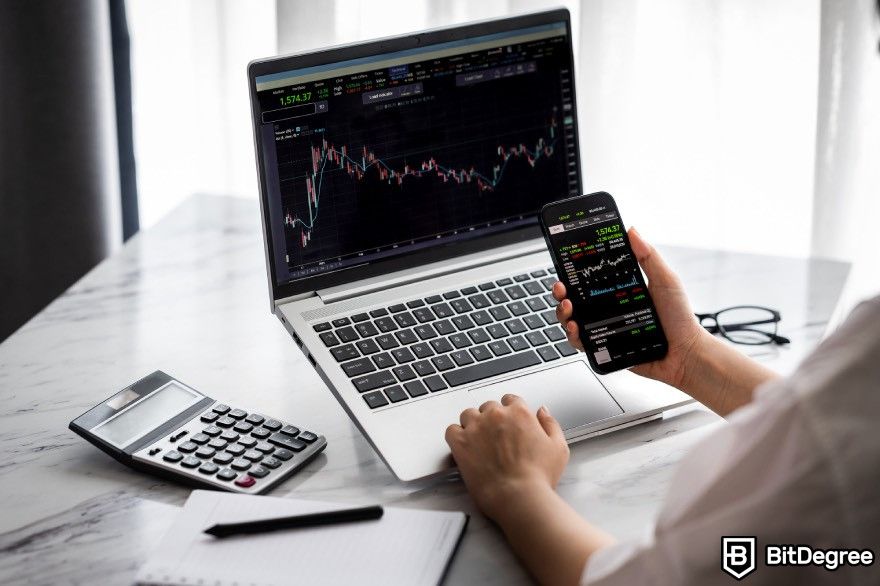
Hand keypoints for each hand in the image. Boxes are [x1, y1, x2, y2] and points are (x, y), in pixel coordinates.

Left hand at [445, 394, 568, 520]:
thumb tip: (542, 411)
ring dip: (472, 424)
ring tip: (478, 441)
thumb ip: (550, 424)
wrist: (519, 497)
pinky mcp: (460, 442)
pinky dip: (456, 435)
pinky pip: (451, 430)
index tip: (508, 421)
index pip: (510, 399)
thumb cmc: (538, 477)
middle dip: (491, 419)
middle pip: (488, 407)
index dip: (509, 411)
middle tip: (494, 437)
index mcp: (519, 413)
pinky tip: (463, 445)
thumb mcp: (558, 447)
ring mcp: (476, 427)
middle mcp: (496, 415)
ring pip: (468, 415)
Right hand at [553, 227, 706, 388]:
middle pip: (574, 297)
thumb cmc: (679, 318)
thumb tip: (632, 231)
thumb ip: (648, 256)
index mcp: (618, 290)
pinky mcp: (604, 348)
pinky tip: (576, 329)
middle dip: (561, 291)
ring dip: (562, 312)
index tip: (566, 263)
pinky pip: (580, 343)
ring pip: (571, 319)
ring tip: (569, 308)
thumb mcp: (665, 280)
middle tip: (562, 288)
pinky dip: (572, 336)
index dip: (573, 271)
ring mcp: (604, 328)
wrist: (685, 353)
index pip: (589, 278)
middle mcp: (607, 308)